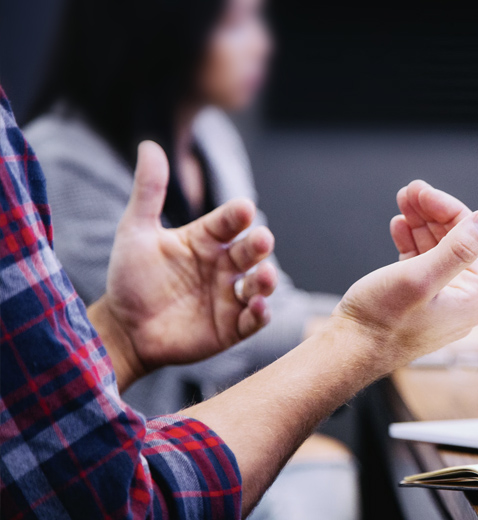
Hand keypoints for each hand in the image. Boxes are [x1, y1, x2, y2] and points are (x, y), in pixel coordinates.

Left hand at [89, 141, 277, 389]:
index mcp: (206, 239)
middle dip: (259, 245)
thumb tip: (149, 145)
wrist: (123, 329)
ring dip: (266, 280)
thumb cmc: (130, 278)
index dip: (237, 215)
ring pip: (259, 284)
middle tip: (261, 240)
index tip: (243, 209)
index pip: (228, 222)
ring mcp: (230, 296)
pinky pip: (253, 320)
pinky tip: (257, 307)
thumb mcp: (135, 232)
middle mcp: (223, 265)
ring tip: (264, 276)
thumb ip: (148, 191)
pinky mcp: (232, 327)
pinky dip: (260, 314)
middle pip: (250, 251)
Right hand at [332, 180, 477, 368]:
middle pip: (457, 242)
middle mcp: (462, 301)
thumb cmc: (381, 321)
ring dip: (421, 223)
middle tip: (409, 191)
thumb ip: (458, 249)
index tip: (422, 192)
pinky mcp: (419, 301)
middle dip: (433, 213)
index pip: (474, 239)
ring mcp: (441, 301)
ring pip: (437, 250)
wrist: (348, 351)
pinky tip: (399, 227)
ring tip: (402, 202)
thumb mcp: (420, 278)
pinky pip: (422, 263)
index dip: (449, 209)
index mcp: (473, 298)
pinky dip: (412, 242)